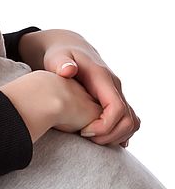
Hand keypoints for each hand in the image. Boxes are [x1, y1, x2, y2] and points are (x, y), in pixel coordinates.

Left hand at [18, 29, 138, 145]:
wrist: (68, 48)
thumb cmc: (60, 54)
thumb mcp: (56, 56)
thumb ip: (61, 63)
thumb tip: (68, 70)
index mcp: (103, 78)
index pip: (117, 108)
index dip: (104, 125)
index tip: (83, 132)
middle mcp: (114, 87)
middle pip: (128, 120)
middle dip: (109, 135)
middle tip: (86, 138)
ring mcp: (116, 94)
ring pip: (131, 122)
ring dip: (115, 137)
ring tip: (91, 139)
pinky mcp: (113, 100)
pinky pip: (126, 121)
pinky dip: (118, 133)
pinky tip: (100, 139)